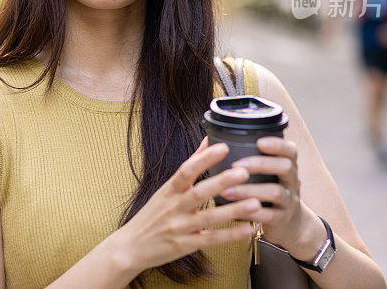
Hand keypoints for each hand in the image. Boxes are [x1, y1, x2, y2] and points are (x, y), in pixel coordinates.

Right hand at [112, 136, 257, 272]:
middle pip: (199, 193)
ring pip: (208, 218)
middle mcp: (174, 207)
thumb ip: (190, 165)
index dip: (204, 158)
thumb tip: (207, 140)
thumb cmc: (152, 215)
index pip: (186, 170)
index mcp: (170, 190)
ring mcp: (180, 227)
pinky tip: (248, 229)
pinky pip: (211, 240)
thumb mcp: (166, 189)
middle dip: (222, 182)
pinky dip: (230, 235)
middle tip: (244, 172)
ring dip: (233, 210)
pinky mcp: (185, 245)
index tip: (223, 147)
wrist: (131, 246)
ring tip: (255, 203)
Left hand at [218, 135, 316, 254]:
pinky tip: (235, 210)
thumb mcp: (268, 174)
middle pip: (285, 167)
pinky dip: (252, 212)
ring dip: (250, 190)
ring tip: (227, 191)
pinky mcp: (282, 219)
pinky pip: (269, 215)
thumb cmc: (269, 191)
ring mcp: (289, 201)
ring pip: (276, 192)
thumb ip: (249, 158)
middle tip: (237, 165)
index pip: (290, 150)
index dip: (277, 144)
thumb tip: (210, 140)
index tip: (258, 142)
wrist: (291, 225)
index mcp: (288, 166)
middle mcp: (292, 181)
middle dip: (261, 164)